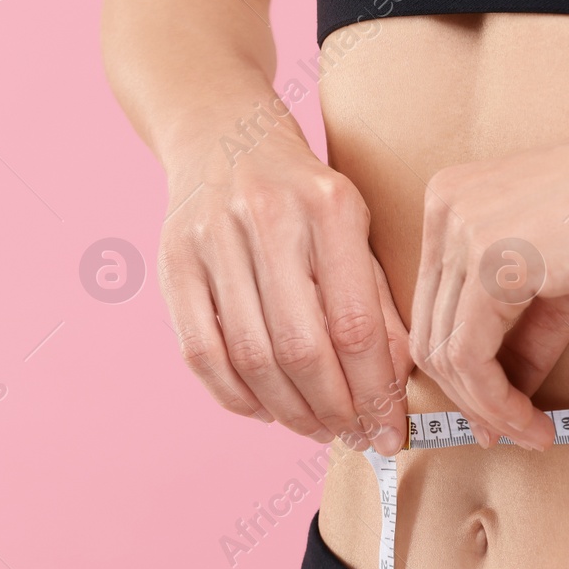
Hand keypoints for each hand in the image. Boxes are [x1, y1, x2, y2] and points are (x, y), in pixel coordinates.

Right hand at [158, 119, 412, 454]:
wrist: (222, 132)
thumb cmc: (302, 194)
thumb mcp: (354, 229)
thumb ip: (376, 303)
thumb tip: (395, 391)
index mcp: (328, 206)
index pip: (356, 325)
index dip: (374, 393)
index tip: (390, 432)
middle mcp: (268, 218)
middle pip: (301, 348)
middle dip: (333, 410)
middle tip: (353, 436)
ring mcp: (212, 239)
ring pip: (251, 358)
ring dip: (288, 411)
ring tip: (315, 428)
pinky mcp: (173, 263)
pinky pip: (202, 353)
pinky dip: (236, 396)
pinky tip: (265, 408)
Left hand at [409, 130, 568, 448]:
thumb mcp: (560, 287)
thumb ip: (521, 339)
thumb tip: (500, 404)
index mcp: (451, 202)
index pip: (433, 308)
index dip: (459, 373)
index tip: (491, 415)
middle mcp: (444, 209)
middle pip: (430, 333)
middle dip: (468, 399)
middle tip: (506, 435)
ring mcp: (461, 231)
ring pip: (446, 354)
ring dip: (487, 410)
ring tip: (530, 434)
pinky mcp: (489, 260)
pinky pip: (472, 357)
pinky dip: (499, 403)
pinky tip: (532, 422)